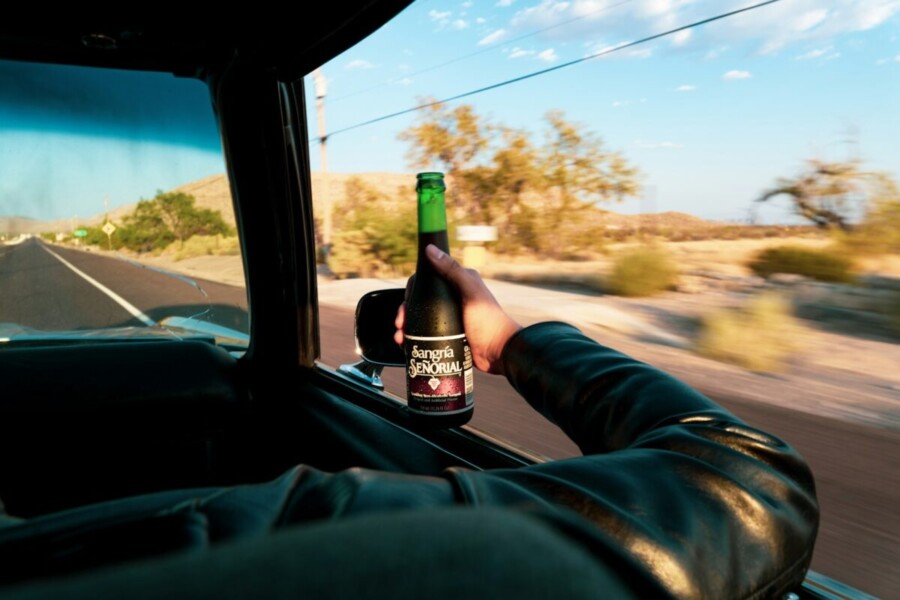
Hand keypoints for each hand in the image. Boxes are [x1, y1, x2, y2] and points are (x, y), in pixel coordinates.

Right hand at [395, 244, 521, 375]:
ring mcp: (449, 317)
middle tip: (400, 323)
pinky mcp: (447, 335)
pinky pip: (425, 333)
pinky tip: (405, 344)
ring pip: (420, 317)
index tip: (407, 301)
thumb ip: (452, 270)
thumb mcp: (470, 292)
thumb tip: (430, 249)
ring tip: (400, 337)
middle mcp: (452, 298)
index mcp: (459, 282)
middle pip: (421, 300)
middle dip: (407, 311)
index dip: (414, 289)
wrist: (498, 353)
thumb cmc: (487, 320)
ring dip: (407, 326)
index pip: (428, 279)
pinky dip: (413, 338)